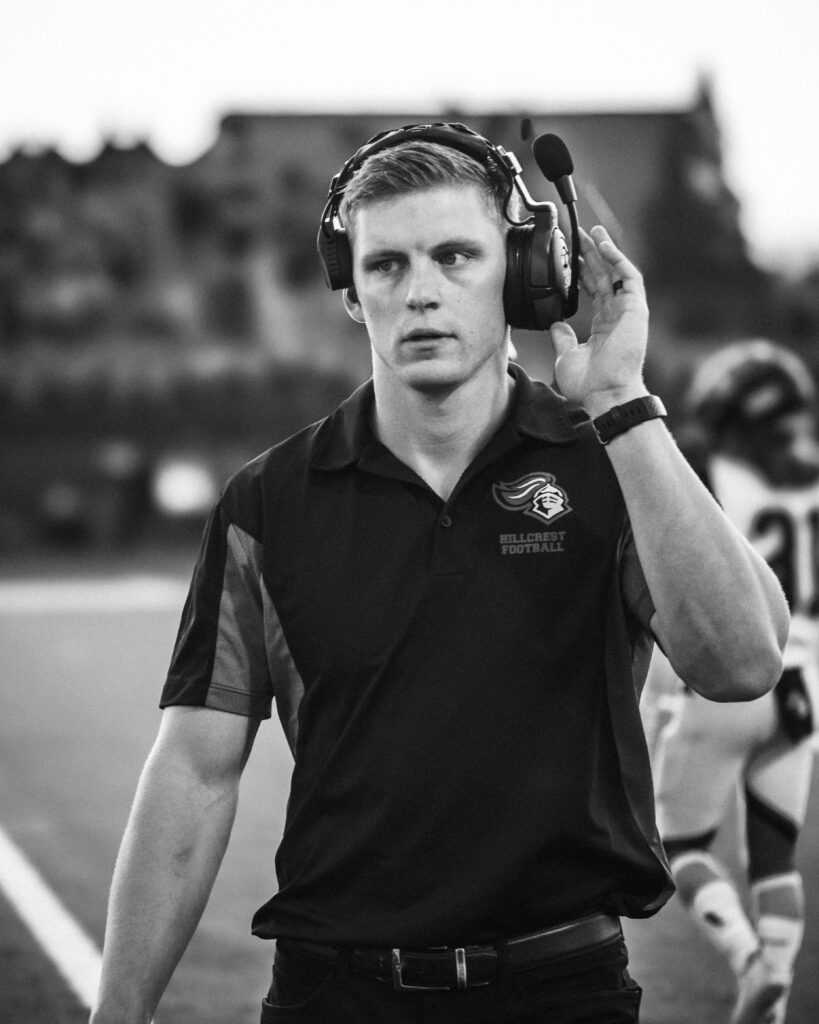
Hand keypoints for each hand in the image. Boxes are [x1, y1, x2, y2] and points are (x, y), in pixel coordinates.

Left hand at [550, 226, 649, 417]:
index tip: (570, 256)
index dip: (582, 272)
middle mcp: (617, 315)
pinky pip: (630, 278)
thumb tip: (555, 323)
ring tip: (593, 232)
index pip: (594, 290)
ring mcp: (628, 311)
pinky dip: (619, 260)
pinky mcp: (637, 309)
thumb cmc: (589, 383)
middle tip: (579, 234)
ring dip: (606, 251)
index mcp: (603, 324)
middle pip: (605, 276)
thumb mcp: (567, 356)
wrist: (605, 394)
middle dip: (592, 254)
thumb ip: (563, 337)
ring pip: (618, 272)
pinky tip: (605, 247)